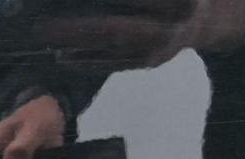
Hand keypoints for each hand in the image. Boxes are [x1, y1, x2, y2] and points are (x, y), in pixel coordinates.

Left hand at [32, 0, 244, 73]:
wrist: (203, 18)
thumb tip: (90, 0)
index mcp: (178, 2)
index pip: (136, 3)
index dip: (107, 3)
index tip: (66, 0)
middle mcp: (168, 26)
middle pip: (115, 30)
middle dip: (76, 28)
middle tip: (41, 25)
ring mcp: (157, 49)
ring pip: (110, 49)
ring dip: (74, 44)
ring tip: (44, 34)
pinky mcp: (146, 63)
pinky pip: (112, 66)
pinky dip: (85, 62)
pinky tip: (62, 56)